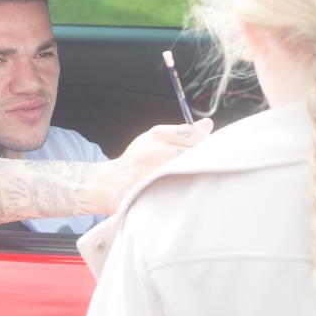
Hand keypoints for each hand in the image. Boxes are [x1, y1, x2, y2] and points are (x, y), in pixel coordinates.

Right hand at [88, 118, 213, 213]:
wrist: (105, 184)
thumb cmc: (135, 162)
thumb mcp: (155, 140)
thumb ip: (182, 133)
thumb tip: (209, 124)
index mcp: (157, 134)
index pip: (194, 135)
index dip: (206, 145)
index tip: (210, 153)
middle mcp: (156, 149)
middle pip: (195, 153)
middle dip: (204, 161)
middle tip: (207, 169)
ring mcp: (154, 171)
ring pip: (189, 171)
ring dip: (196, 176)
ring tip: (194, 181)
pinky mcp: (151, 190)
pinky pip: (179, 188)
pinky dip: (186, 190)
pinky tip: (185, 191)